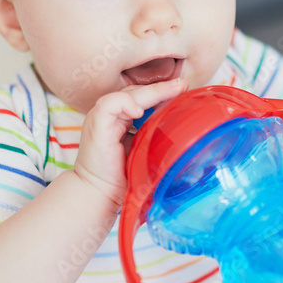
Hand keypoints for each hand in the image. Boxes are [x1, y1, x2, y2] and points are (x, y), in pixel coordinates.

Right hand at [73, 78, 187, 207]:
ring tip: (173, 90)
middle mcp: (110, 116)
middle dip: (161, 88)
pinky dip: (126, 103)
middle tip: (183, 85)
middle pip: (136, 92)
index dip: (161, 92)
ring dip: (151, 92)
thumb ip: (157, 138)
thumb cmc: (123, 181)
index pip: (141, 97)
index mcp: (120, 120)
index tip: (184, 90)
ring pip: (126, 94)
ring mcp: (101, 118)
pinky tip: (140, 111)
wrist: (100, 197)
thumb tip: (186, 133)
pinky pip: (110, 105)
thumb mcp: (146, 153)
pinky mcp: (96, 125)